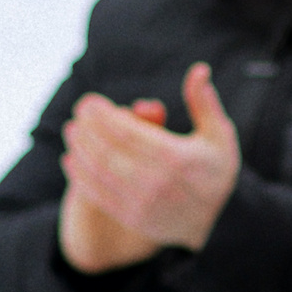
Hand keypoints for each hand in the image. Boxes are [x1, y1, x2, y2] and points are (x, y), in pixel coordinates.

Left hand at [60, 64, 242, 250]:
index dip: (103, 115)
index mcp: (178, 158)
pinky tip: (71, 159)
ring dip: (80, 149)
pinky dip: (80, 176)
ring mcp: (144, 204)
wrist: (215, 222)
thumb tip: (199, 69)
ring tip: (72, 131)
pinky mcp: (133, 218)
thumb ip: (204, 103)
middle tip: (78, 113)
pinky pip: (98, 195)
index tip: (89, 102)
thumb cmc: (214, 171)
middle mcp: (159, 182)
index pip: (128, 132)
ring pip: (100, 172)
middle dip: (88, 128)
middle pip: (109, 150)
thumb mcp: (219, 136)